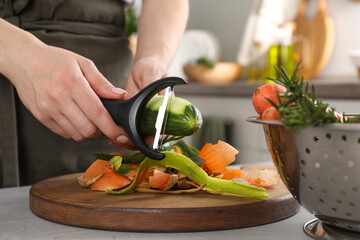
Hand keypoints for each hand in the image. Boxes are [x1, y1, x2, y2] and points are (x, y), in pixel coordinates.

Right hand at [4, 41, 129, 144]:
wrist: (23, 60)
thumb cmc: (56, 60)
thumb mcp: (83, 63)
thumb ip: (102, 82)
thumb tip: (121, 96)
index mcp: (72, 83)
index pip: (97, 113)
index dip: (111, 127)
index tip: (121, 134)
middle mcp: (58, 98)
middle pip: (88, 129)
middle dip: (101, 130)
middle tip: (104, 122)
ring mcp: (47, 109)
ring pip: (77, 134)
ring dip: (88, 131)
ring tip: (90, 118)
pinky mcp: (41, 117)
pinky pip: (64, 133)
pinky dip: (75, 130)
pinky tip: (76, 118)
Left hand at [107, 57, 166, 148]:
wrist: (144, 69)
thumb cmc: (152, 68)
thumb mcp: (153, 73)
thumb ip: (153, 84)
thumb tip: (156, 96)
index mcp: (166, 109)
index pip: (164, 128)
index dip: (156, 137)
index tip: (147, 140)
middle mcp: (156, 117)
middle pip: (150, 137)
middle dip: (138, 142)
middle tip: (125, 141)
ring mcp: (144, 118)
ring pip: (138, 137)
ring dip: (127, 141)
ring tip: (114, 139)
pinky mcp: (134, 118)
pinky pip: (129, 130)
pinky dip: (120, 135)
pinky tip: (111, 136)